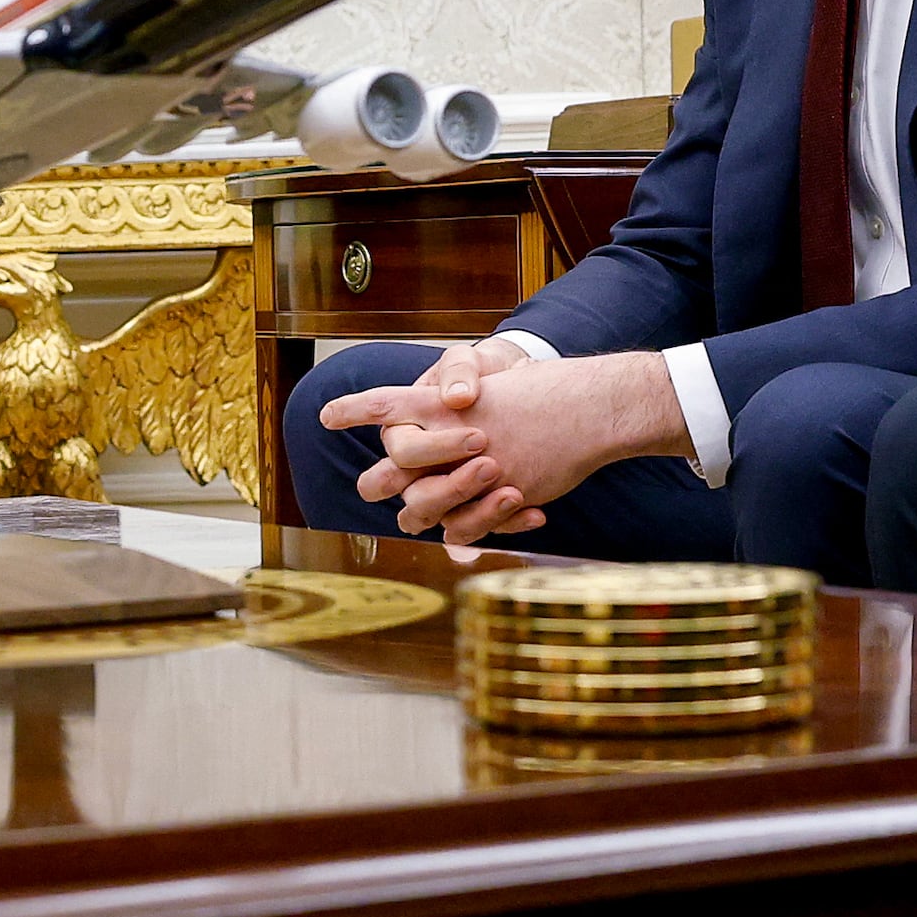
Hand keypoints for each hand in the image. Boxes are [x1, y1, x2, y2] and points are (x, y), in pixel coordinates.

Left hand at [321, 344, 677, 548]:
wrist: (590, 406)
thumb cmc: (540, 394)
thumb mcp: (493, 388)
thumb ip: (456, 403)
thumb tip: (444, 404)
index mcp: (440, 401)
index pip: (386, 404)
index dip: (355, 409)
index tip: (326, 414)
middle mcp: (447, 434)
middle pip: (393, 464)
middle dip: (381, 481)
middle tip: (372, 487)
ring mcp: (470, 468)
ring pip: (419, 506)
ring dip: (422, 511)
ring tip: (429, 512)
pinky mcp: (497, 496)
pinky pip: (462, 527)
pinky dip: (470, 529)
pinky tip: (485, 522)